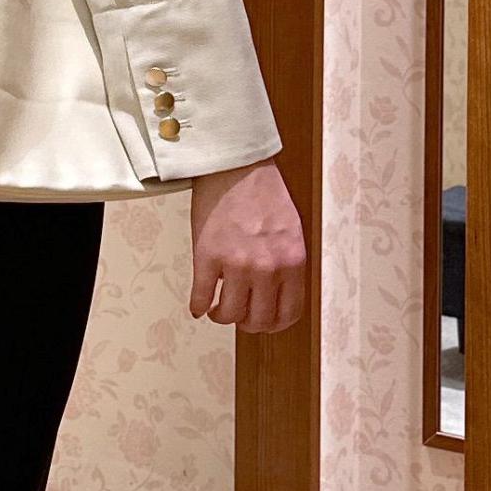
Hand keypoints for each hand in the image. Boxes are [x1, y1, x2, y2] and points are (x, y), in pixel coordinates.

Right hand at [188, 160, 305, 333]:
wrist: (235, 166)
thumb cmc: (264, 193)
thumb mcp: (291, 231)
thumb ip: (286, 264)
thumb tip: (274, 294)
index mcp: (292, 261)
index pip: (288, 313)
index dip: (274, 324)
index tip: (263, 322)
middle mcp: (267, 267)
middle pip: (258, 320)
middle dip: (247, 324)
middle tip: (239, 315)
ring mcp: (236, 263)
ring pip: (229, 314)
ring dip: (222, 317)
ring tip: (218, 309)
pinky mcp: (207, 256)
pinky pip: (201, 296)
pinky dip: (198, 306)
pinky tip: (199, 304)